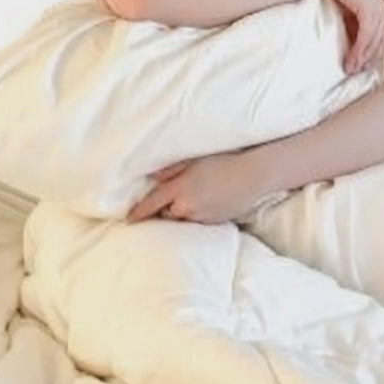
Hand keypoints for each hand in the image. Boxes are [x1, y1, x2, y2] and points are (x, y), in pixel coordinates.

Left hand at [126, 151, 264, 224]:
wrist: (254, 175)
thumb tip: (152, 178)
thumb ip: (171, 169)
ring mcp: (202, 217)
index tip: (129, 219)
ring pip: (182, 220)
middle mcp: (188, 206)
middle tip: (165, 202)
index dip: (139, 212)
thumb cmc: (224, 162)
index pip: (152, 204)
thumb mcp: (194, 160)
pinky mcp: (215, 223)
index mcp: (180, 188)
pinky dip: (195, 216)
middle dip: (163, 210)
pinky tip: (204, 203)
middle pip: (166, 215)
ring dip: (180, 213)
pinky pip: (198, 223)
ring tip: (187, 201)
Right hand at [322, 0, 383, 74]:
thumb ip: (346, 25)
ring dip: (363, 54)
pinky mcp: (366, 0)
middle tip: (354, 72)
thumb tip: (348, 46)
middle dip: (368, 55)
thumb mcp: (336, 12)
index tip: (358, 67)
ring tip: (350, 68)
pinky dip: (361, 45)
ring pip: (374, 33)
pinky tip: (351, 58)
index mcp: (369, 1)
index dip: (369, 52)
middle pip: (378, 34)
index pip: (376, 32)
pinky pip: (367, 27)